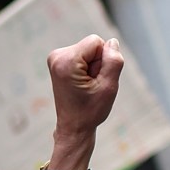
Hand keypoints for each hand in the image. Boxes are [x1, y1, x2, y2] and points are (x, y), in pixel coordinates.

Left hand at [32, 36, 123, 169]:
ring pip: (89, 51)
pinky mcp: (58, 62)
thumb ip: (113, 60)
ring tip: (86, 87)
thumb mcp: (109, 86)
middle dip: (98, 63)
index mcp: (66, 61)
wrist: (74, 127)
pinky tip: (82, 84)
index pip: (97, 42)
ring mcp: (55, 58)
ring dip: (93, 67)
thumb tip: (112, 42)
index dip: (104, 60)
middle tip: (91, 86)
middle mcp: (56, 56)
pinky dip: (86, 68)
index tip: (96, 80)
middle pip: (92, 45)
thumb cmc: (90, 110)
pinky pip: (83, 56)